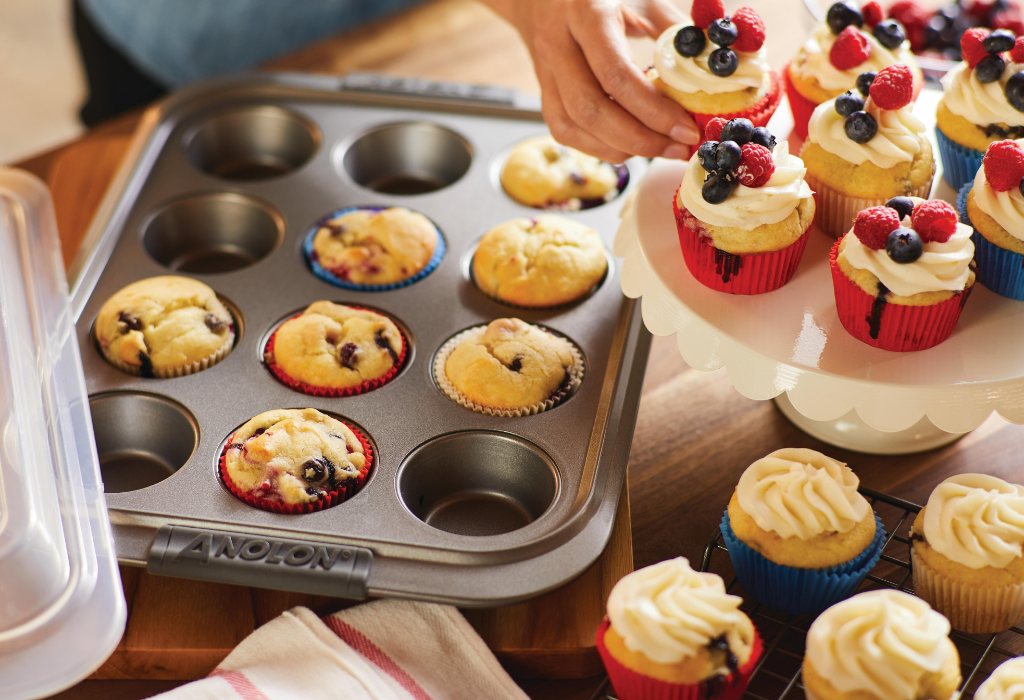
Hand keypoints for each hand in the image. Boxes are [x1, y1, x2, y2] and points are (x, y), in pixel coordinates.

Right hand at [481, 0, 698, 161]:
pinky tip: (629, 146)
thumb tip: (711, 70)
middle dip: (639, 139)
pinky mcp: (543, 93)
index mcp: (587, 13)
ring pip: (574, 127)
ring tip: (659, 150)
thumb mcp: (642, 0)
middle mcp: (557, 44)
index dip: (654, 111)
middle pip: (591, 110)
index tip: (686, 129)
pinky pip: (565, 132)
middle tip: (676, 149)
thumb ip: (673, 30)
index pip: (616, 76)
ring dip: (620, 149)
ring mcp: (544, 71)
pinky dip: (600, 147)